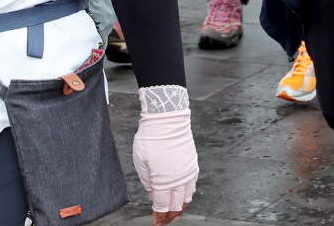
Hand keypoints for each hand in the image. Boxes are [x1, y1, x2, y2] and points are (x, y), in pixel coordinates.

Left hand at [133, 109, 196, 223]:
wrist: (168, 118)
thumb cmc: (152, 137)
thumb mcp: (141, 162)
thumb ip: (147, 182)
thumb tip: (153, 194)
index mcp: (164, 181)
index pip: (162, 207)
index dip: (159, 217)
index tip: (156, 223)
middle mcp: (179, 179)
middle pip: (176, 206)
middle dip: (170, 217)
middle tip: (164, 221)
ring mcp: (188, 172)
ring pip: (187, 198)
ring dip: (180, 207)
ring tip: (174, 212)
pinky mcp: (193, 164)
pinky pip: (193, 185)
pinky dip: (188, 194)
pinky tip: (183, 195)